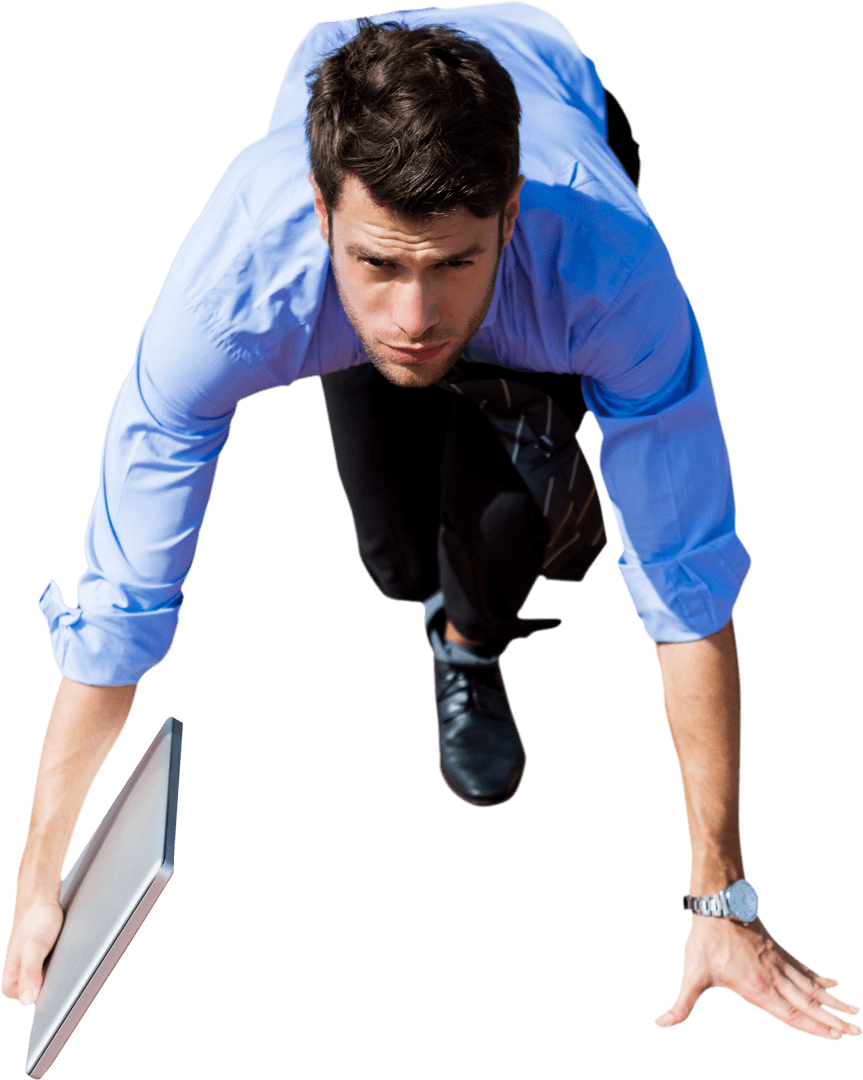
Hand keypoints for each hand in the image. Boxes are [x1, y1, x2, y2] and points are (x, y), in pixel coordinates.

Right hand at [2, 896, 64, 1006]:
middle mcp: (19, 982)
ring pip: (52, 984)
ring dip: (63, 975)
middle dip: (59, 986)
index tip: (68, 990)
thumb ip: (29, 973)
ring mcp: (31, 972)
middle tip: (71, 969)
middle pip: (45, 995)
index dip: (54, 999)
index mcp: (11, 985)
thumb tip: (26, 1000)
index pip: (36, 1005)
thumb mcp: (34, 947)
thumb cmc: (35, 921)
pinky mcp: (42, 963)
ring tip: (70, 960)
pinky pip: (57, 972)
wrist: (41, 899)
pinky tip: (72, 957)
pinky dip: (65, 967)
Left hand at [655, 915, 860, 1038]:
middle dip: (833, 1019)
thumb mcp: (691, 975)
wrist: (717, 903)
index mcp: (757, 988)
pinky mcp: (776, 949)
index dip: (813, 1028)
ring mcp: (778, 962)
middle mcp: (773, 977)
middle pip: (808, 1003)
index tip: (835, 1037)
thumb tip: (659, 1024)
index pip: (791, 1015)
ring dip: (832, 1000)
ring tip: (855, 1011)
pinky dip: (819, 977)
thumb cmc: (704, 941)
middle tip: (857, 1031)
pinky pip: (803, 967)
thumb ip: (680, 1005)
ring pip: (811, 985)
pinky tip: (833, 983)